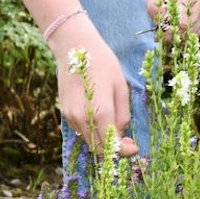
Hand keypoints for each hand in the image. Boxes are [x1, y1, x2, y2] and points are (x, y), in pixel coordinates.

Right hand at [53, 15, 137, 156]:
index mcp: (100, 111)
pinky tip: (102, 120)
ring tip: (116, 129)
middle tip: (128, 141)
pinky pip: (81, 130)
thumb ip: (122, 114)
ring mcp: (70, 116)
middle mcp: (82, 117)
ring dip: (103, 141)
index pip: (112, 144)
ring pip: (89, 140)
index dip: (124, 151)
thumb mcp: (121, 87)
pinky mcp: (64, 112)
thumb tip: (120, 133)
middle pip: (98, 147)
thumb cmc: (103, 63)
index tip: (135, 149)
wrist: (74, 47)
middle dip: (114, 149)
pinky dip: (92, 131)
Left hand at [146, 0, 199, 39]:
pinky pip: (197, 32)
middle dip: (173, 37)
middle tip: (159, 35)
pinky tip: (177, 25)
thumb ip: (153, 5)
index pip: (183, 24)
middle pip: (189, 32)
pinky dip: (186, 33)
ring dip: (180, 36)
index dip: (170, 34)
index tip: (158, 35)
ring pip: (193, 34)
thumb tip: (160, 23)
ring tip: (167, 29)